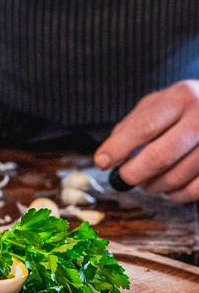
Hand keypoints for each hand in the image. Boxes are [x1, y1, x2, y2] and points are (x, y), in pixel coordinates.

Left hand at [94, 80, 198, 201]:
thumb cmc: (183, 108)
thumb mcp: (157, 104)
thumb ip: (130, 126)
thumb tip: (106, 157)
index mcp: (180, 97)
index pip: (143, 127)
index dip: (118, 148)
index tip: (102, 162)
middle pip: (159, 157)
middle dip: (133, 173)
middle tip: (123, 177)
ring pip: (176, 177)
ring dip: (153, 186)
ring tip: (146, 181)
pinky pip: (194, 190)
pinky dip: (175, 194)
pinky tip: (169, 187)